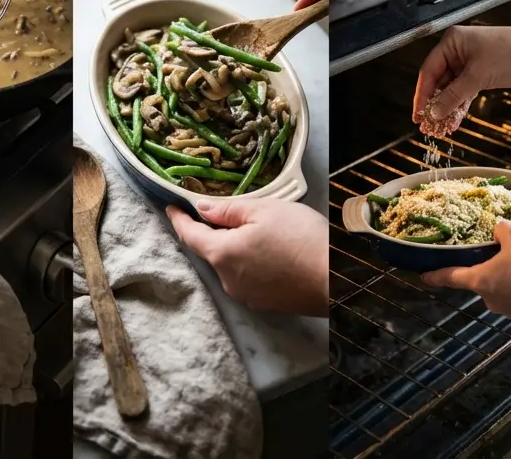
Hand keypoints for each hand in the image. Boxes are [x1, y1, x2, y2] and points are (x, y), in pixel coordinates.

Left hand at [166, 197, 328, 315]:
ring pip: (230, 265)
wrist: (340, 279)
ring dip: (232, 247)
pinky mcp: (267, 304)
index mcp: (222, 255)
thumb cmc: (301, 237)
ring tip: (253, 228)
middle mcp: (229, 281)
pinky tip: (267, 249)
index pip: (190, 236)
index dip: (178, 220)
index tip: (171, 207)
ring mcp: (248, 296)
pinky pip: (247, 277)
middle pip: (211, 251)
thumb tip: (201, 209)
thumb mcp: (263, 210)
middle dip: (212, 231)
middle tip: (222, 210)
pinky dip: (248, 261)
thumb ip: (227, 210)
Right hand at [412, 24, 510, 123]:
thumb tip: (435, 111)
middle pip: (438, 81)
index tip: (418, 112)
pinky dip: (459, 106)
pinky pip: (463, 93)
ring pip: (451, 89)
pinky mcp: (479, 75)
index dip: (422, 94)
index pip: (428, 71)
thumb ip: (454, 95)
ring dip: (446, 108)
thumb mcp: (477, 75)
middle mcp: (456, 52)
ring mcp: (467, 64)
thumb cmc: (510, 51)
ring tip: (440, 127)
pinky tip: (454, 120)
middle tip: (427, 124)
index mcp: (450, 43)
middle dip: (434, 104)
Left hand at [422, 221, 510, 317]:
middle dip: (484, 268)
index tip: (424, 277)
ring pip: (499, 287)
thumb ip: (498, 230)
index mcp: (480, 281)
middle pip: (479, 280)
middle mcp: (491, 299)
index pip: (451, 277)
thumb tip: (497, 231)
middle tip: (494, 255)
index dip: (435, 276)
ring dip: (504, 276)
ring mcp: (510, 309)